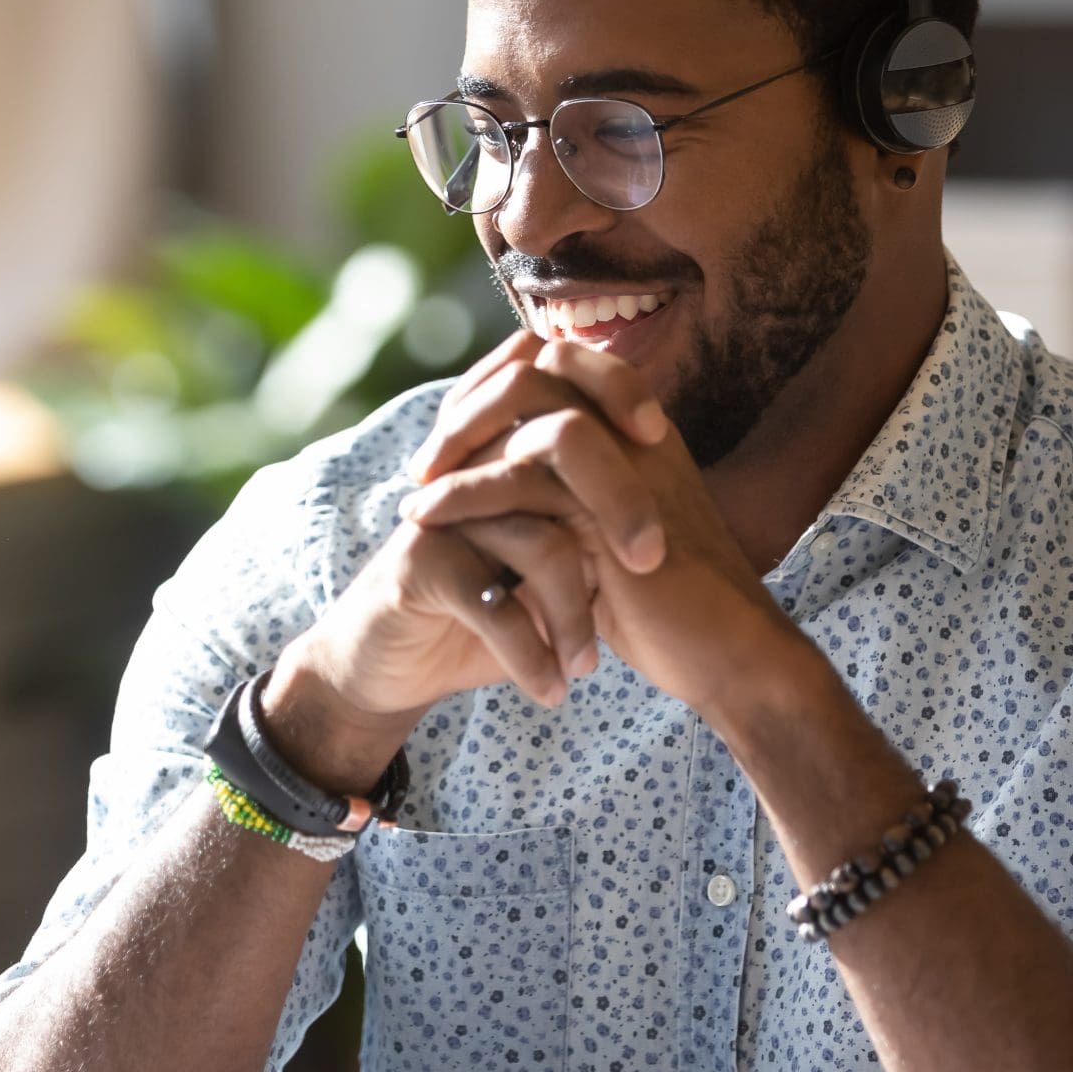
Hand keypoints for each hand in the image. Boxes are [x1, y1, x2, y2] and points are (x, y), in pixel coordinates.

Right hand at [263, 336, 665, 789]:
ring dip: (575, 612)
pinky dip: (531, 655)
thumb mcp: (544, 565)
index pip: (563, 381)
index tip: (662, 438)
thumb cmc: (484, 610)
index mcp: (504, 450)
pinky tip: (551, 690)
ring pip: (539, 541)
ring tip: (589, 666)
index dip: (616, 388)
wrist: (393, 665)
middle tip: (650, 564)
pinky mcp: (419, 565)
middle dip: (620, 505)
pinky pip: (494, 603)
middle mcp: (473, 468)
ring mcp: (444, 512)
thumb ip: (589, 523)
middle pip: (559, 447)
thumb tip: (679, 506)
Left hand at [398, 335, 799, 717]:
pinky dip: (463, 492)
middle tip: (425, 460)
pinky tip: (425, 517)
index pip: (560, 364)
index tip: (452, 437)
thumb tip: (503, 481)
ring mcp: (629, 462)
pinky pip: (522, 475)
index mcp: (640, 431)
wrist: (727, 658)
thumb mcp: (608, 540)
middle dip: (470, 405)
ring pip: (527, 409)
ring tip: (416, 489)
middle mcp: (636, 432)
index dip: (497, 387)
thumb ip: (569, 500)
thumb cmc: (668, 609)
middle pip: (539, 366)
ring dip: (458, 442)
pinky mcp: (613, 509)